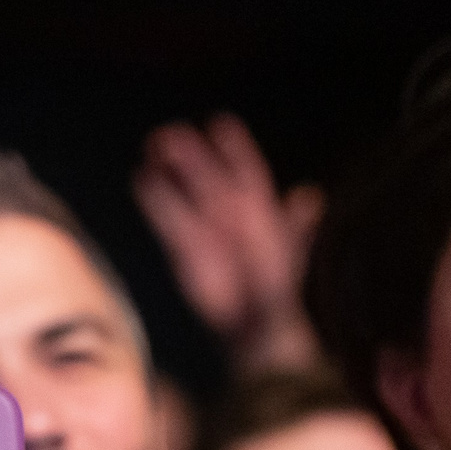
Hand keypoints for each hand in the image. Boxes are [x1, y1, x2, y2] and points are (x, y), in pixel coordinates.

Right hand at [133, 113, 321, 371]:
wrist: (254, 325)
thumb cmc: (276, 289)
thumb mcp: (288, 254)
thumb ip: (294, 226)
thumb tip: (308, 194)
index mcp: (259, 212)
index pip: (247, 171)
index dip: (235, 149)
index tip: (220, 124)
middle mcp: (231, 216)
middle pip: (209, 177)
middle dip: (191, 155)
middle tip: (171, 134)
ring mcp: (206, 230)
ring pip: (186, 192)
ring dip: (170, 169)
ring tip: (152, 146)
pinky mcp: (184, 249)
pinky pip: (167, 218)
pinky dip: (155, 199)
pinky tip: (142, 179)